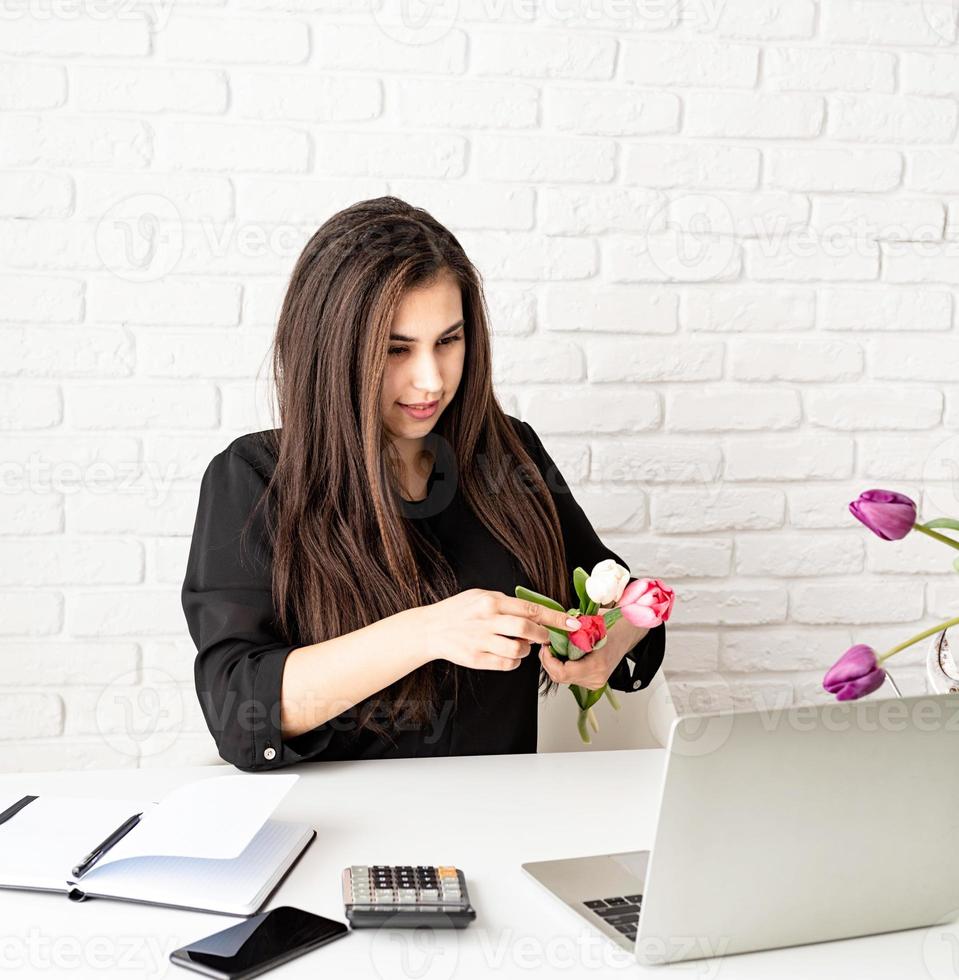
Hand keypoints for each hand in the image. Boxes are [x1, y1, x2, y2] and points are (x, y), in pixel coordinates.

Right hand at [416, 589, 580, 672]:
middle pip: (527, 629)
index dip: (556, 617)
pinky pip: (506, 664)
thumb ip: (506, 602)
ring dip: (527, 650)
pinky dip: (514, 662)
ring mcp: (481, 641)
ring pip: (519, 650)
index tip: (572, 623)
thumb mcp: (480, 595)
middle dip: (543, 635)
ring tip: (521, 645)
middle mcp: (487, 620)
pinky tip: (508, 655)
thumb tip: (535, 610)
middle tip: (545, 637)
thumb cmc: (457, 611)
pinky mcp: (476, 659)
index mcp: (491, 601)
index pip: (532, 608)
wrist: (430, 628)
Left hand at [540, 608, 650, 689]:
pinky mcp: (593, 682)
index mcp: (596, 665)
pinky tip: (564, 655)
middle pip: (560, 677)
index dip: (549, 660)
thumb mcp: (589, 624)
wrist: (628, 633)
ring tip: (555, 648)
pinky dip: (563, 666)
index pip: (563, 672)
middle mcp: (596, 678)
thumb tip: (550, 629)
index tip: (546, 646)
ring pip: (564, 678)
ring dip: (555, 664)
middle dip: (549, 661)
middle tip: (547, 645)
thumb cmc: (612, 626)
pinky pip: (571, 677)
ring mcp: (595, 682)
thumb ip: (570, 630)